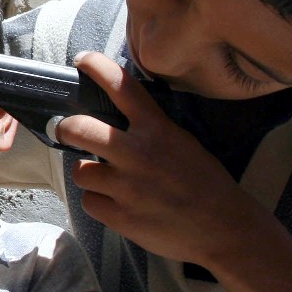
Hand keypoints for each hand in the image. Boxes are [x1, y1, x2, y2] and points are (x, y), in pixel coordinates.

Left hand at [54, 52, 265, 267]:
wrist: (225, 230)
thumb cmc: (207, 185)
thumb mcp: (183, 144)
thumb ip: (152, 130)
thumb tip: (120, 119)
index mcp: (157, 131)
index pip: (122, 87)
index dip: (97, 67)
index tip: (82, 61)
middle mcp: (137, 154)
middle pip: (78, 128)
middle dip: (66, 128)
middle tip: (67, 132)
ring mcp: (126, 187)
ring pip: (80, 171)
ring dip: (90, 174)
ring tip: (108, 181)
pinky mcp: (120, 216)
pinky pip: (90, 202)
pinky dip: (100, 204)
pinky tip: (119, 206)